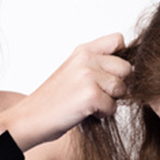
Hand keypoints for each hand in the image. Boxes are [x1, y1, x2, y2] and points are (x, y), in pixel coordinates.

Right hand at [0, 33, 131, 151]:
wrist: (30, 118)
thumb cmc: (53, 101)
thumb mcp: (73, 72)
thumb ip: (96, 64)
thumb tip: (128, 69)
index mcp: (82, 51)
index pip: (118, 40)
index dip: (119, 59)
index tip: (108, 74)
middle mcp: (86, 59)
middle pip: (126, 68)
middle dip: (117, 85)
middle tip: (96, 95)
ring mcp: (88, 75)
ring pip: (121, 89)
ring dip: (109, 101)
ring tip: (89, 104)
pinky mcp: (90, 95)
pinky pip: (113, 107)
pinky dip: (102, 115)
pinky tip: (85, 113)